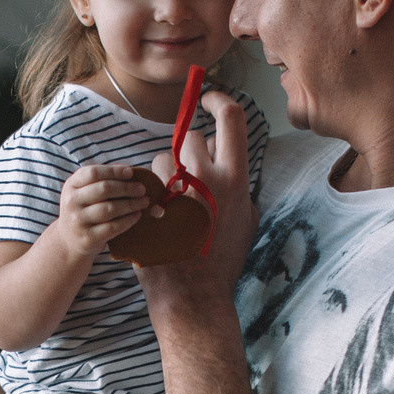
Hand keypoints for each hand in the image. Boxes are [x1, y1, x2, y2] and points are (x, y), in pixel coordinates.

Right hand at [52, 162, 151, 261]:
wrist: (69, 240)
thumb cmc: (84, 210)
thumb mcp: (84, 192)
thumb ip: (100, 180)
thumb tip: (129, 171)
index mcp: (71, 185)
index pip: (93, 173)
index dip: (114, 171)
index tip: (130, 173)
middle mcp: (71, 202)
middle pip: (104, 189)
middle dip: (127, 188)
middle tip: (142, 189)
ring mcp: (78, 221)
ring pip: (110, 208)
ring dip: (131, 204)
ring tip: (144, 202)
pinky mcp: (88, 238)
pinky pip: (113, 227)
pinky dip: (128, 220)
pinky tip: (137, 216)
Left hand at [140, 90, 256, 303]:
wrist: (193, 294)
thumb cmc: (222, 260)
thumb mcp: (246, 219)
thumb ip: (239, 187)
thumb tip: (232, 164)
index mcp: (235, 178)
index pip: (231, 116)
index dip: (219, 100)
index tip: (209, 99)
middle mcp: (205, 178)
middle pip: (190, 137)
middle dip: (187, 151)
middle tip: (189, 178)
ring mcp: (174, 189)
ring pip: (163, 158)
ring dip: (164, 173)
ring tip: (172, 205)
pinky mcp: (150, 202)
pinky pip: (147, 181)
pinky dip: (150, 193)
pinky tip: (157, 216)